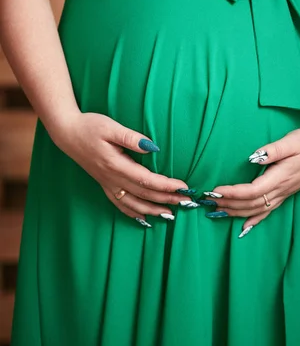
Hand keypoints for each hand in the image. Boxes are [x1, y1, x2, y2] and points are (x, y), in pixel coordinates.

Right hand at [51, 111, 191, 226]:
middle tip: (185, 202)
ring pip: (133, 203)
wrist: (67, 133)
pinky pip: (120, 204)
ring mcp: (107, 183)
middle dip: (166, 199)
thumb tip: (152, 147)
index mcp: (116, 165)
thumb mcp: (111, 127)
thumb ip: (131, 138)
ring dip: (152, 210)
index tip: (182, 186)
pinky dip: (133, 213)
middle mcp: (112, 179)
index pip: (147, 179)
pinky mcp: (104, 184)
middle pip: (144, 193)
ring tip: (170, 215)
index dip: (166, 185)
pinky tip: (143, 218)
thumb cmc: (90, 126)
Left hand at [203, 127, 299, 236]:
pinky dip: (254, 220)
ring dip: (236, 212)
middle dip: (227, 204)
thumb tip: (253, 156)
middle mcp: (281, 190)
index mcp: (279, 177)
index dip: (231, 193)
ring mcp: (284, 194)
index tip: (214, 190)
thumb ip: (272, 150)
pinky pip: (268, 212)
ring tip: (216, 211)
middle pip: (250, 204)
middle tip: (207, 201)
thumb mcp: (291, 141)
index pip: (251, 191)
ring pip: (257, 210)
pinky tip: (244, 227)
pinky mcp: (286, 194)